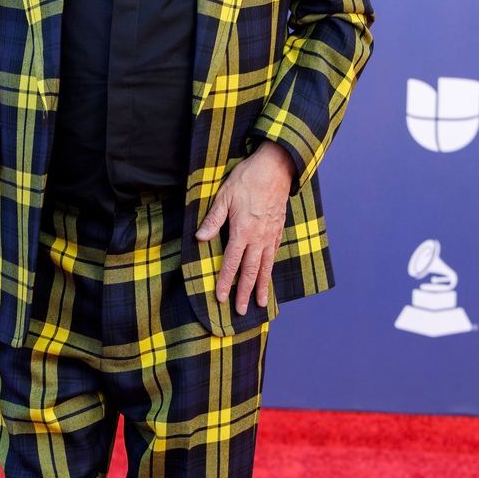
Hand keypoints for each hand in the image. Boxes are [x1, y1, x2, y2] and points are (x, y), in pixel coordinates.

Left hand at [194, 140, 294, 315]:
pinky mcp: (278, 229)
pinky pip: (274, 254)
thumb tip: (200, 238)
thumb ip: (213, 219)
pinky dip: (271, 269)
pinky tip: (268, 276)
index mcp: (242, 230)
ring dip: (261, 286)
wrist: (276, 167)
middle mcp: (258, 237)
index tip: (221, 298)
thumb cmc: (247, 178)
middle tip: (242, 311)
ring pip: (266, 266)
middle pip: (250, 271)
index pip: (232, 262)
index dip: (225, 281)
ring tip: (260, 303)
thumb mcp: (224, 196)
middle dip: (245, 292)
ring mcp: (270, 235)